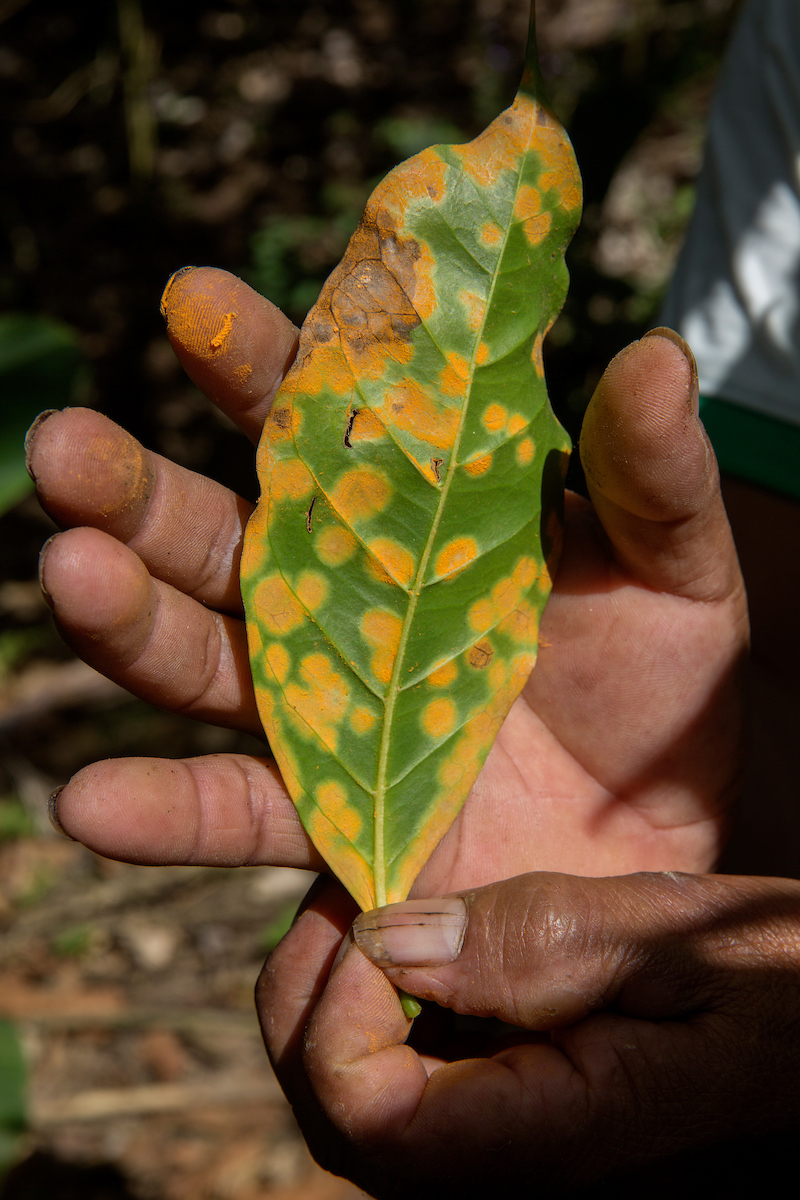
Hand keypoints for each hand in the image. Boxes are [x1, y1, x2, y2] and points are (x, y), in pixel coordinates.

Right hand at [27, 267, 745, 885]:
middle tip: (64, 444)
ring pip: (202, 659)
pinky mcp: (324, 820)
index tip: (196, 301)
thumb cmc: (667, 697)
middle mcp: (344, 604)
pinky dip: (164, 811)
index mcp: (417, 520)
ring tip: (69, 574)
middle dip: (141, 490)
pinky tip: (90, 800)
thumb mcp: (683, 578)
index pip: (322, 422)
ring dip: (128, 621)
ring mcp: (321, 711)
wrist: (653, 847)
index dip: (258, 362)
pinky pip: (235, 813)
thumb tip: (657, 351)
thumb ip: (654, 480)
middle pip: (223, 537)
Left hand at [259, 869, 799, 1196]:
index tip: (366, 919)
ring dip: (343, 1010)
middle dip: (312, 1009)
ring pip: (374, 1114)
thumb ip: (536, 944)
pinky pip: (424, 1090)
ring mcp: (525, 1156)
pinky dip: (395, 1017)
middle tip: (344, 904)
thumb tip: (386, 938)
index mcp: (558, 1141)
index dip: (334, 1017)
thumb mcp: (675, 937)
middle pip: (348, 1128)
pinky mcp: (531, 1122)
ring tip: (373, 917)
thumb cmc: (781, 980)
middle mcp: (525, 1176)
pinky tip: (427, 949)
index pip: (368, 1122)